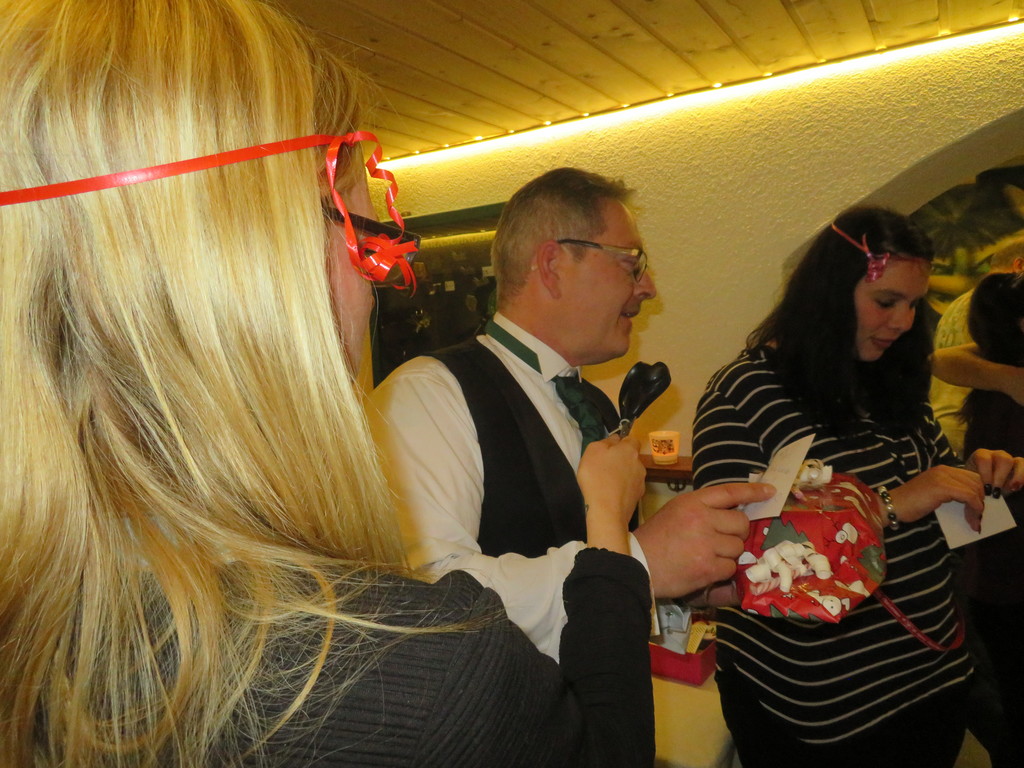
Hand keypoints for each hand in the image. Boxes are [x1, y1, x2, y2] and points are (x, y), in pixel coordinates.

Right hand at [577, 435, 644, 553]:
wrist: (607, 510)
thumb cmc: (597, 476)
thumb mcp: (593, 451)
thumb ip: (606, 441)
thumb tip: (615, 439)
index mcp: (630, 450)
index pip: (632, 439)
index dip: (622, 442)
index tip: (611, 449)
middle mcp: (640, 464)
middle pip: (632, 457)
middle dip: (622, 459)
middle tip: (606, 466)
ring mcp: (641, 481)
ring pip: (632, 473)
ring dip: (623, 474)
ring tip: (608, 483)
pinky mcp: (638, 497)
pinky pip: (630, 487)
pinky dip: (623, 488)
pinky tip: (613, 494)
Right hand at [633, 482, 774, 597]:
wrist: (638, 564)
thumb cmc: (655, 538)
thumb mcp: (675, 512)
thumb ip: (702, 510)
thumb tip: (733, 515)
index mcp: (692, 502)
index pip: (729, 492)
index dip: (752, 492)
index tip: (770, 491)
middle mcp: (701, 519)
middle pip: (741, 523)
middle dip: (736, 534)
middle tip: (721, 540)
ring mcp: (706, 543)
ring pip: (737, 547)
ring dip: (728, 554)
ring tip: (706, 556)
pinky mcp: (708, 567)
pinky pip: (730, 567)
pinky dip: (721, 571)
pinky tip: (704, 569)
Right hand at [887, 465, 985, 528]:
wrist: (893, 506)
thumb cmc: (910, 504)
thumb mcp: (934, 494)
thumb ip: (950, 492)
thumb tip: (971, 502)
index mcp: (942, 470)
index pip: (971, 476)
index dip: (978, 493)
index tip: (977, 509)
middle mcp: (944, 470)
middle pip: (976, 481)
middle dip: (981, 499)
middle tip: (977, 516)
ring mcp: (943, 477)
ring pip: (974, 489)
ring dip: (978, 507)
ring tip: (974, 521)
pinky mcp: (943, 487)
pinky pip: (969, 496)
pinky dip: (975, 509)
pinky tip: (972, 519)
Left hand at [964, 448, 1023, 494]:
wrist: (982, 485)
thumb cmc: (975, 483)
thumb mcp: (972, 482)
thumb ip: (973, 484)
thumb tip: (975, 496)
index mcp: (981, 455)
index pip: (983, 459)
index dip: (985, 474)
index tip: (986, 488)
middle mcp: (996, 455)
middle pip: (1003, 459)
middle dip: (1000, 477)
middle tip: (996, 492)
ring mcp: (1009, 459)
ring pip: (1017, 461)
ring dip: (1015, 477)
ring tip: (1010, 489)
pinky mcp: (1019, 465)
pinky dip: (1022, 477)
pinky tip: (1015, 488)